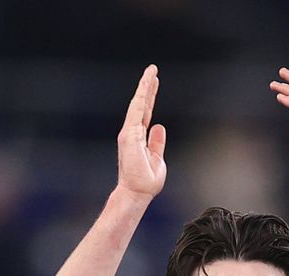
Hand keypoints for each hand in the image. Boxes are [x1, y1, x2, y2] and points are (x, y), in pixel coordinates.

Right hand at [117, 64, 166, 199]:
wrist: (137, 192)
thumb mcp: (157, 158)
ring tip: (151, 71)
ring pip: (138, 104)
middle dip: (147, 87)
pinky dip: (141, 97)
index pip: (145, 112)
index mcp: (138, 137)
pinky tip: (146, 84)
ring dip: (145, 87)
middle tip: (153, 70)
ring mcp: (129, 132)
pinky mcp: (129, 134)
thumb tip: (159, 126)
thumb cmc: (146, 181)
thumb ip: (156, 142)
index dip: (150, 97)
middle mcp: (132, 132)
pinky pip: (137, 111)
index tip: (154, 82)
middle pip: (141, 105)